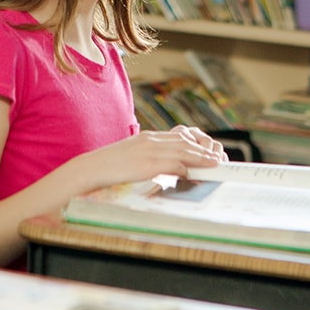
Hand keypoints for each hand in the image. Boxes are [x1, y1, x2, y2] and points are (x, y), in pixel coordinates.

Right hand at [72, 128, 227, 190]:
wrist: (91, 169)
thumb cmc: (109, 166)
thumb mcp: (131, 156)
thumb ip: (147, 156)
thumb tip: (163, 165)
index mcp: (147, 137)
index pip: (177, 137)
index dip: (195, 144)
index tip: (207, 151)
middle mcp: (151, 140)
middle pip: (184, 142)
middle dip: (203, 150)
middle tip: (217, 158)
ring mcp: (149, 150)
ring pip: (183, 151)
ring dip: (201, 158)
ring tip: (215, 163)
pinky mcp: (147, 163)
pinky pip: (173, 163)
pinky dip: (187, 167)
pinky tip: (195, 172)